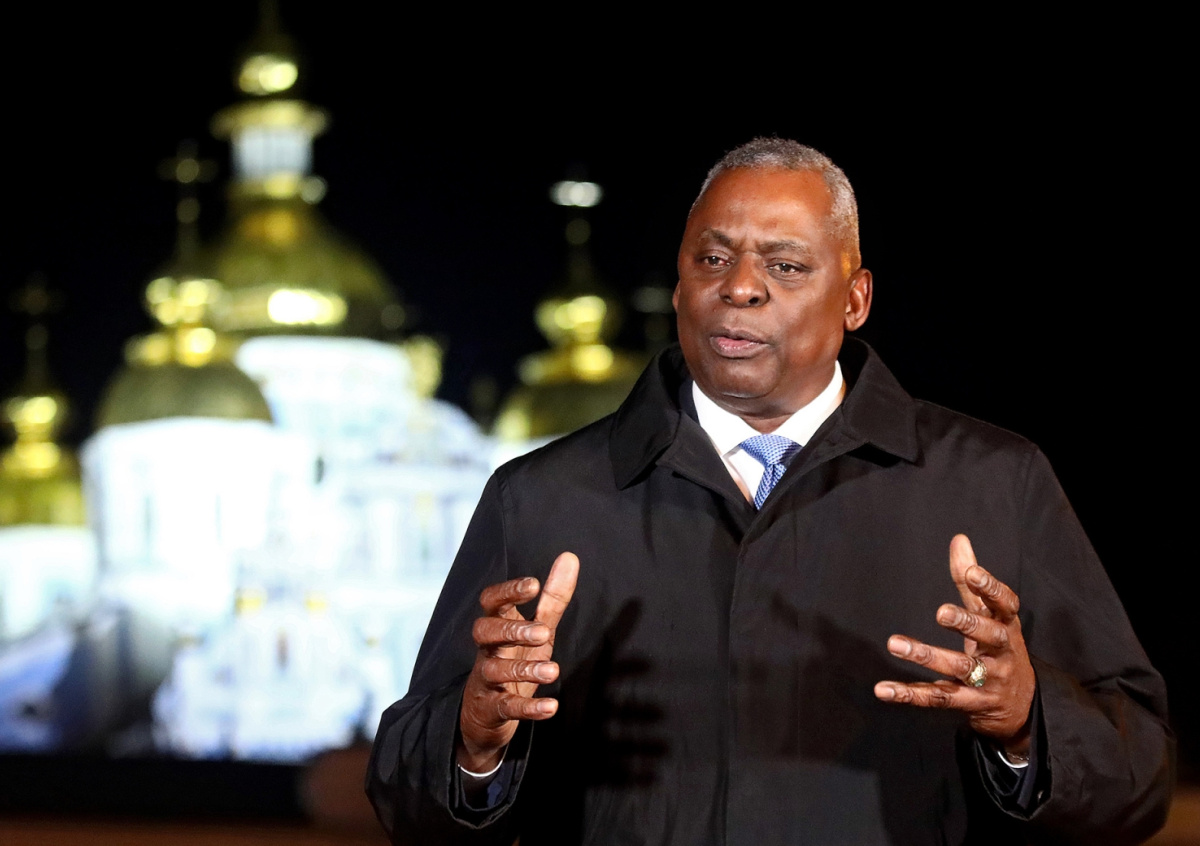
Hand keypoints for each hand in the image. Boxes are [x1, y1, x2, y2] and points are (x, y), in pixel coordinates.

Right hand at [457, 551, 579, 772]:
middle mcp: (487, 649)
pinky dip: (528, 708)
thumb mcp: (538, 628)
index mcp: (498, 625)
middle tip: (543, 632)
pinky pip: (506, 707)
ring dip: (523, 669)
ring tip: (553, 671)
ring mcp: (485, 679)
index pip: (491, 601)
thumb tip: (570, 556)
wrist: (487, 714)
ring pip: (494, 670)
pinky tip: (551, 708)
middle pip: (485, 631)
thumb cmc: (515, 659)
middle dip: (512, 630)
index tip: (533, 584)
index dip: (508, 591)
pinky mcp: (491, 708)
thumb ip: (553, 597)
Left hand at [874, 534, 1035, 754]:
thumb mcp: (992, 615)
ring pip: (959, 668)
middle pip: (989, 636)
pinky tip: (883, 689)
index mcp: (1007, 624)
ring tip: (895, 643)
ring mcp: (988, 680)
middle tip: (940, 612)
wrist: (1024, 706)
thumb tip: (959, 539)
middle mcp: (1002, 652)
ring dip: (927, 656)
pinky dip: (909, 694)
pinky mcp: (971, 704)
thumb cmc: (999, 648)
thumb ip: (972, 581)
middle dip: (966, 623)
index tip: (972, 573)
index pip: (1005, 603)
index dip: (990, 588)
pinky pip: (938, 698)